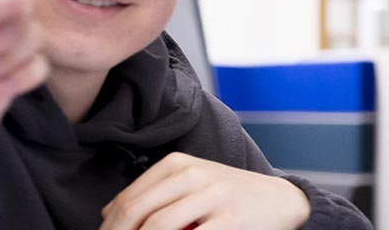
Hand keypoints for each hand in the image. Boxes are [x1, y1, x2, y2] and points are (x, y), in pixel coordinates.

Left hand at [101, 152, 309, 229]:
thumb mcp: (194, 182)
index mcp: (178, 164)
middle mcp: (194, 175)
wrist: (280, 200)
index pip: (128, 198)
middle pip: (137, 211)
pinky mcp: (229, 218)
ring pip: (158, 225)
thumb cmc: (232, 195)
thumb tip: (109, 213)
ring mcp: (212, 196)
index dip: (109, 225)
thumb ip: (156, 193)